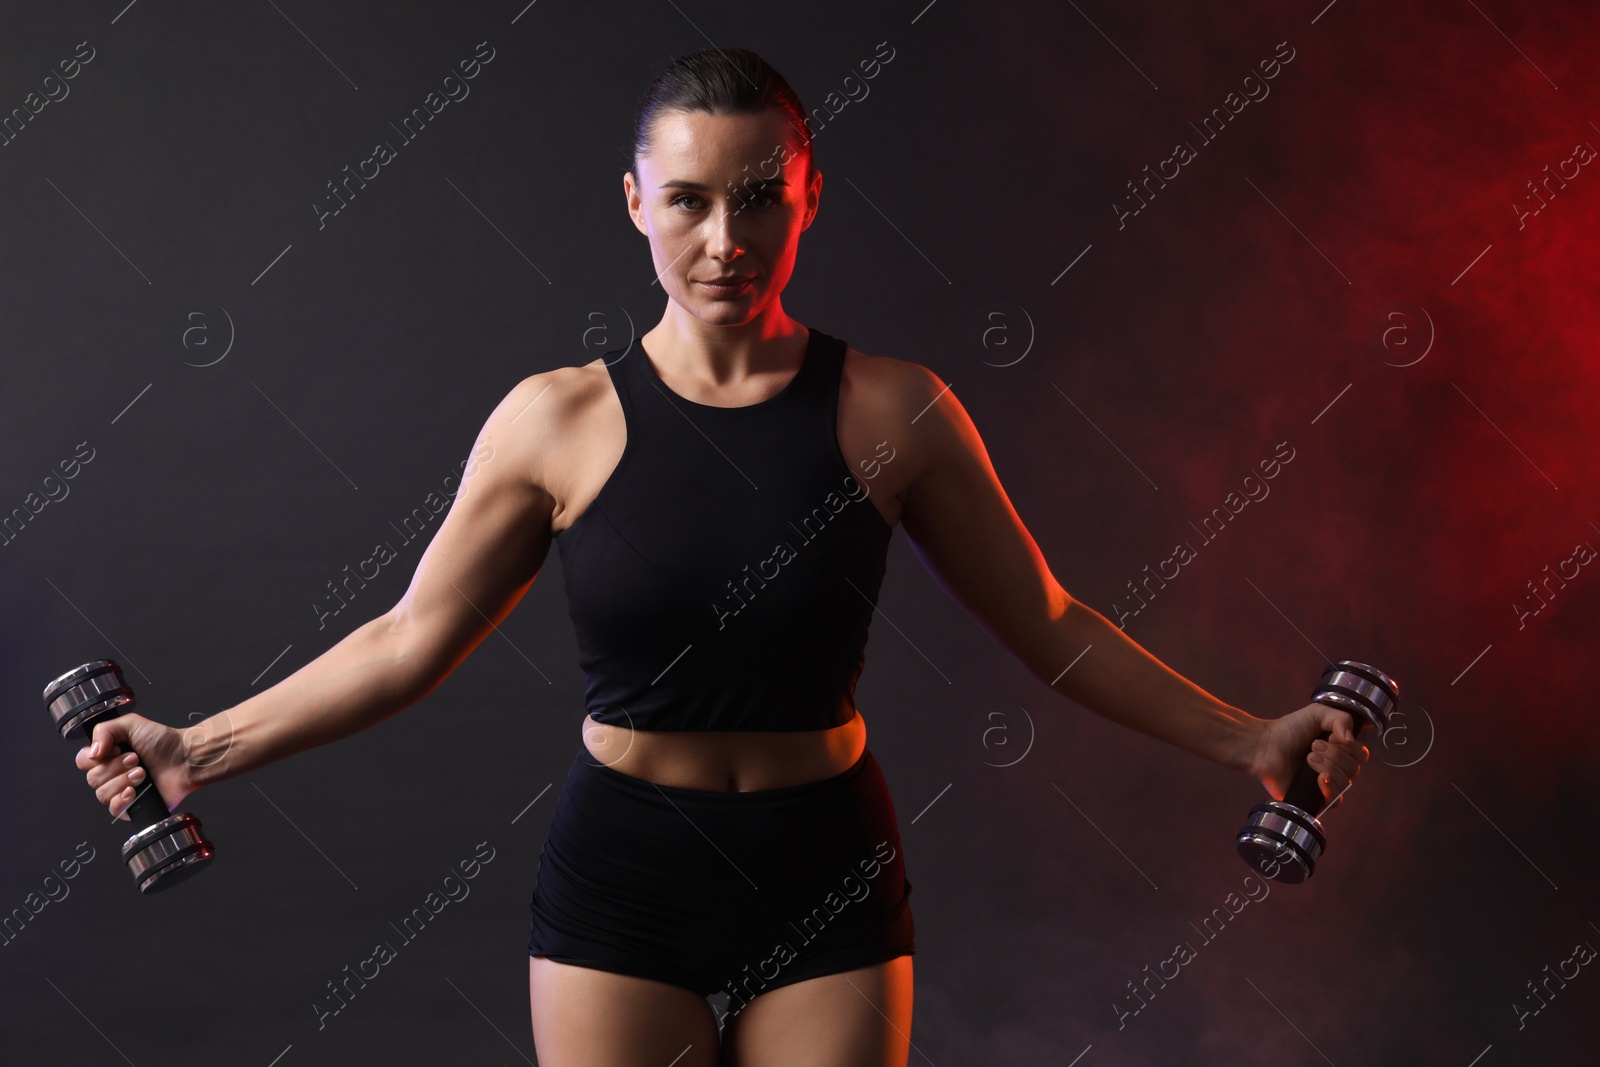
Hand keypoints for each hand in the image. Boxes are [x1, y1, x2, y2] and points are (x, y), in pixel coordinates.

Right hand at [74, 714, 194, 820]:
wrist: (186, 758)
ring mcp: (120, 792)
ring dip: (123, 780)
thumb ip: (104, 730)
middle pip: (92, 778)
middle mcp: (111, 775)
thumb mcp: (131, 724)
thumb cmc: (163, 741)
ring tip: (142, 772)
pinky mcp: (132, 808)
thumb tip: (91, 752)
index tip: (117, 749)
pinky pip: (114, 810)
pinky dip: (122, 800)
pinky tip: (134, 791)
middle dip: (115, 767)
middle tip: (136, 759)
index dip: (96, 757)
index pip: (83, 761)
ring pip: (102, 794)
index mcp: (107, 756)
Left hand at [1247, 701, 1370, 810]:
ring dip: (1329, 766)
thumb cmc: (1288, 730)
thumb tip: (1351, 740)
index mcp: (1338, 751)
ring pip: (1345, 782)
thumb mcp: (1318, 713)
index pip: (1360, 755)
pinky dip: (1330, 787)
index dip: (1350, 746)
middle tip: (1313, 746)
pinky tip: (1319, 777)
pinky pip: (1335, 800)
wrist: (1263, 746)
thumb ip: (1342, 718)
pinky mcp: (1314, 799)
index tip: (1330, 736)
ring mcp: (1324, 785)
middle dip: (1335, 754)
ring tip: (1309, 758)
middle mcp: (1335, 768)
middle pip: (1354, 768)